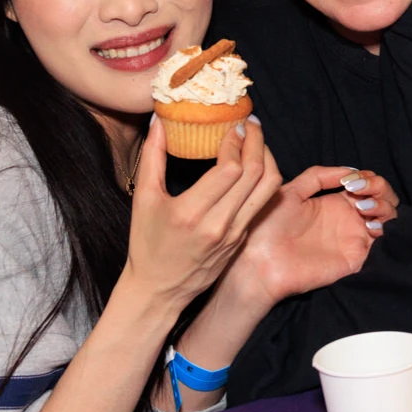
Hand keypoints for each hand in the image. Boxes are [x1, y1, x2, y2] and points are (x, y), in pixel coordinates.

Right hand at [127, 116, 280, 306]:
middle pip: (255, 175)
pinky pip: (262, 204)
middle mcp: (218, 224)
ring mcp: (234, 234)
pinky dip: (264, 180)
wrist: (159, 290)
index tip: (234, 125)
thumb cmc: (147, 244)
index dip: (237, 143)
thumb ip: (152, 157)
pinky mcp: (242, 239)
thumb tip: (159, 121)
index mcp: (191, 213)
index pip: (231, 170)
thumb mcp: (144, 200)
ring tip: (257, 141)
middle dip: (258, 143)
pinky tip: (254, 165)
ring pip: (268, 189)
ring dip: (268, 159)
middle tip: (251, 124)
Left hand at [228, 165, 389, 304]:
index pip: (369, 185)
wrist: (258, 261)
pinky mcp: (357, 258)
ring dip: (383, 205)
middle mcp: (350, 220)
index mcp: (337, 203)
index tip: (352, 180)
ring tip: (362, 205)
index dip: (368, 178)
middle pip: (385, 198)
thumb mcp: (291, 190)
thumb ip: (319, 176)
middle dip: (380, 187)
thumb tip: (350, 170)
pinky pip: (385, 244)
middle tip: (360, 189)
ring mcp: (355, 239)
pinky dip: (385, 229)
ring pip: (390, 218)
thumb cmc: (268, 228)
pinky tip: (367, 223)